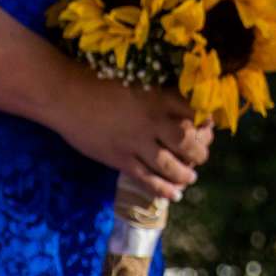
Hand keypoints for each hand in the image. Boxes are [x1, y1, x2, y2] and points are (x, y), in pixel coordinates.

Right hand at [51, 67, 213, 202]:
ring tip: (190, 178)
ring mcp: (136, 143)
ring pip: (170, 165)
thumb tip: (173, 106)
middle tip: (202, 156)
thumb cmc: (97, 81)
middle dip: (200, 152)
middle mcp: (152, 121)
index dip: (204, 123)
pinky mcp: (121, 160)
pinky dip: (163, 189)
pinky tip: (174, 195)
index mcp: (158, 97)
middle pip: (187, 142)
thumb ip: (154, 94)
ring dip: (185, 174)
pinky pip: (147, 179)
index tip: (208, 128)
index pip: (193, 113)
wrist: (67, 96)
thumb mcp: (135, 80)